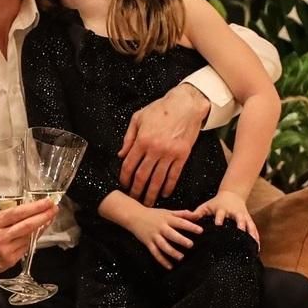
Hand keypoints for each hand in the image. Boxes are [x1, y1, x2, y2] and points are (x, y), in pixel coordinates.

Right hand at [0, 199, 56, 274]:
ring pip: (29, 237)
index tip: (47, 202)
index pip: (18, 213)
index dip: (35, 207)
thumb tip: (30, 211)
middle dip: (44, 216)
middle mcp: (0, 237)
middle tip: (54, 209)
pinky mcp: (10, 261)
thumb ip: (8, 218)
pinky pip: (26, 247)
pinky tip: (38, 232)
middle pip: (27, 226)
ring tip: (48, 218)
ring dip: (41, 227)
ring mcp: (6, 250)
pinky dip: (34, 239)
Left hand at [118, 83, 208, 205]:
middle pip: (142, 176)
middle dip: (136, 190)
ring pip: (158, 179)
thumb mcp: (138, 118)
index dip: (124, 177)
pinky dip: (169, 186)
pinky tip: (165, 193)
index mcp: (142, 140)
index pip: (129, 165)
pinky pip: (174, 175)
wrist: (185, 104)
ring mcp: (169, 153)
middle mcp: (155, 149)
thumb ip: (128, 137)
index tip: (123, 185)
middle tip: (133, 199)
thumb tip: (121, 154)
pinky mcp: (182, 155)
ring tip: (147, 202)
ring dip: (152, 193)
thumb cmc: (160, 109)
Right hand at [124, 207, 203, 269]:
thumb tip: (197, 215)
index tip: (200, 230)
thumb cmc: (153, 214)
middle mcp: (160, 228)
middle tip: (190, 244)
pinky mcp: (148, 243)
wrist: (133, 216)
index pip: (180, 222)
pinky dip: (162, 260)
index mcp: (166, 219)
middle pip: (171, 234)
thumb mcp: (167, 211)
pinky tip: (169, 266)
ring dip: (172, 252)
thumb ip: (182, 214)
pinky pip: (155, 253)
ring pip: (163, 245)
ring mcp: (153, 236)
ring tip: (181, 257)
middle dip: (180, 240)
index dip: (190, 226)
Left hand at [194, 190, 259, 245]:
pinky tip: (257, 247)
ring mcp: (243, 216)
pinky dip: (256, 237)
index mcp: (222, 210)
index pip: (220, 215)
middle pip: (238, 220)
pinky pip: (254, 229)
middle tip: (239, 239)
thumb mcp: (206, 206)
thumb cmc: (215, 203)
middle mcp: (234, 213)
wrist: (232, 194)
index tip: (218, 227)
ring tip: (251, 246)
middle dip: (239, 228)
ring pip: (248, 225)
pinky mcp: (249, 219)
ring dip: (250, 234)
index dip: (219, 220)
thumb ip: (197, 213)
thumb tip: (187, 218)